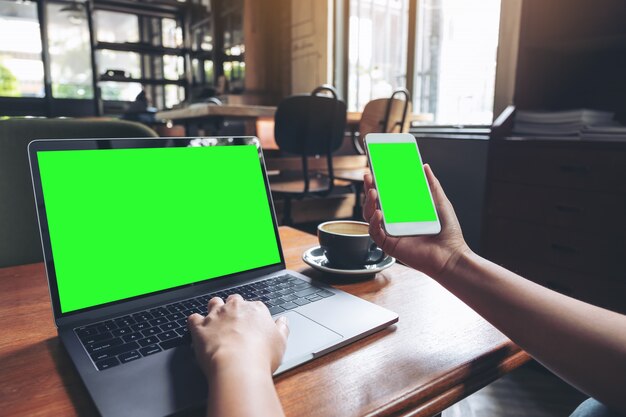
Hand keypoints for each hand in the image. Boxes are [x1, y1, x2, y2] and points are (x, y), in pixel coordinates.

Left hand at [187, 295, 289, 376]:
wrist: (238, 366)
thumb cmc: (260, 355)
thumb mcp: (281, 342)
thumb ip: (282, 328)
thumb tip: (284, 321)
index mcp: (256, 310)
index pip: (254, 305)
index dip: (252, 316)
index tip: (252, 325)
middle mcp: (235, 308)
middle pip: (233, 300)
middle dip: (233, 308)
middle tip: (235, 323)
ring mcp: (216, 316)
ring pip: (213, 303)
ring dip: (214, 310)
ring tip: (216, 322)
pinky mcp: (200, 327)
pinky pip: (193, 318)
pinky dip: (195, 323)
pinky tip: (198, 329)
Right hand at [363, 164, 469, 278]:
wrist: (451, 254)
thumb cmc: (448, 232)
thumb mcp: (439, 202)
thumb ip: (432, 185)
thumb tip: (425, 167)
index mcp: (404, 212)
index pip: (387, 195)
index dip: (380, 183)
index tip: (376, 169)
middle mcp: (395, 222)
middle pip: (375, 204)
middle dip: (369, 189)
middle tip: (369, 176)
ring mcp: (391, 233)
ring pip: (370, 216)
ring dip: (369, 203)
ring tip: (373, 191)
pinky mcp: (389, 245)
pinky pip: (375, 232)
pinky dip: (374, 222)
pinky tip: (379, 213)